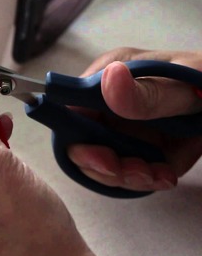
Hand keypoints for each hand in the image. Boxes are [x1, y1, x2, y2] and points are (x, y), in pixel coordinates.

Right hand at [68, 48, 201, 191]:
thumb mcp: (184, 85)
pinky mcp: (135, 146)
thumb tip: (109, 77)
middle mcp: (106, 103)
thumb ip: (147, 91)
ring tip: (158, 175)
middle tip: (135, 171)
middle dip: (103, 165)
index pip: (71, 108)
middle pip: (80, 141)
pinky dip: (143, 180)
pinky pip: (125, 171)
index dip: (75, 136)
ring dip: (126, 176)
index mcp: (108, 75)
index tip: (102, 157)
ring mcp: (119, 127)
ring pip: (101, 162)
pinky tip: (164, 176)